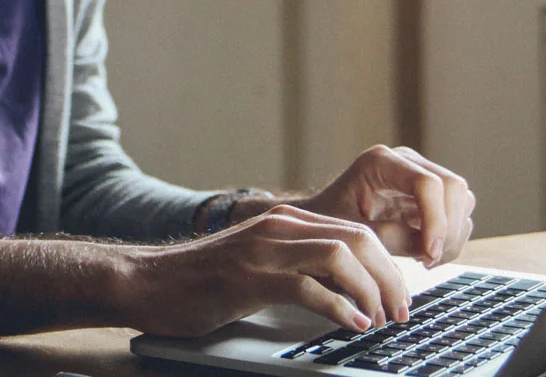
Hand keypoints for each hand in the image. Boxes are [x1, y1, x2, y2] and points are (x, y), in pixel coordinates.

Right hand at [114, 204, 409, 337]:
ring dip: (370, 292)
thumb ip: (299, 265)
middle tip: (399, 311)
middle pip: (358, 239)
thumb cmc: (202, 281)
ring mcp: (262, 250)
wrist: (146, 282)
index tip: (398, 297)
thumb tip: (350, 291)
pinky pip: (307, 287)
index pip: (356, 230)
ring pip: (340, 257)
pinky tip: (351, 325)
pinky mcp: (248, 278)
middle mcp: (278, 227)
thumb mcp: (259, 264)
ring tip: (378, 320)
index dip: (387, 265)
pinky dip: (338, 308)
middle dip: (389, 277)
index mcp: (285, 221)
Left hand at [298, 145, 475, 266]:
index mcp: (380, 163)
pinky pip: (458, 213)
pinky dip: (450, 238)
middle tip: (427, 261)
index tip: (428, 253)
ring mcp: (421, 175)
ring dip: (452, 236)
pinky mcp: (430, 195)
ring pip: (463, 200)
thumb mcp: (351, 232)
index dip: (436, 220)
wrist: (322, 218)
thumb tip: (428, 248)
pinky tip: (425, 253)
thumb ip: (387, 237)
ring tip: (424, 259)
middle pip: (453, 188)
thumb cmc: (328, 221)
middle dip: (448, 230)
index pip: (427, 183)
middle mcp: (405, 162)